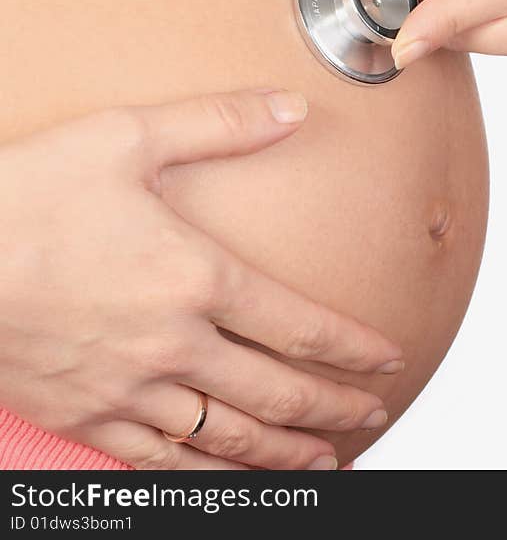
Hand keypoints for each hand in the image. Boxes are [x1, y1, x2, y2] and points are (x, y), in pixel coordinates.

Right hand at [0, 89, 403, 469]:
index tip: (389, 359)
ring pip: (231, 440)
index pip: (304, 327)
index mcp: (196, 279)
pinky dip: (209, 477)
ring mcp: (130, 391)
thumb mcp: (125, 138)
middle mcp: (174, 346)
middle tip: (375, 415)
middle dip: (337, 410)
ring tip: (326, 464)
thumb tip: (289, 109)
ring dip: (287, 455)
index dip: (355, 348)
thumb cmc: (23, 197)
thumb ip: (218, 124)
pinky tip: (233, 479)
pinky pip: (163, 463)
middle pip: (280, 394)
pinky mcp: (87, 418)